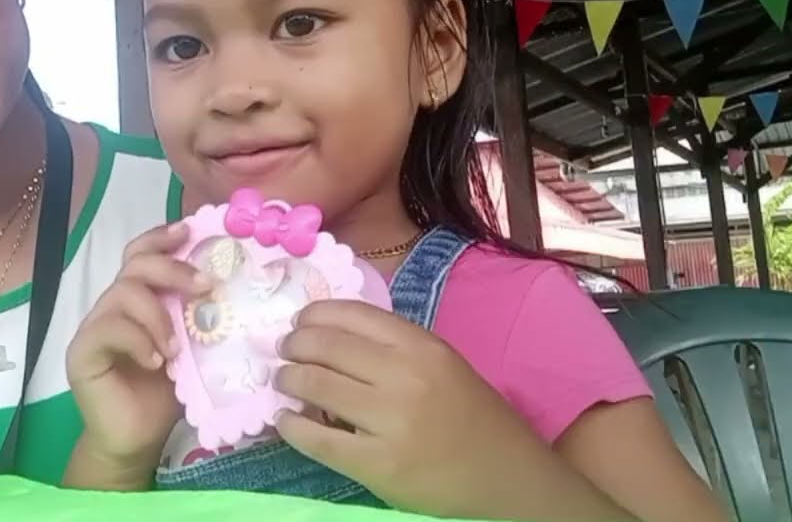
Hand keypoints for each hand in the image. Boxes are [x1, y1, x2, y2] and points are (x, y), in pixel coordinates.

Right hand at [66, 223, 210, 478]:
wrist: (136, 440)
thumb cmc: (164, 395)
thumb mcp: (191, 351)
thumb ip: (199, 321)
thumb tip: (235, 290)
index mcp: (139, 299)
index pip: (142, 254)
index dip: (162, 237)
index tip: (189, 231)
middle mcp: (114, 305)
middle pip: (136, 264)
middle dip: (173, 268)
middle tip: (205, 286)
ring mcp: (95, 326)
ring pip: (123, 293)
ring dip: (158, 315)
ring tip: (177, 349)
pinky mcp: (82, 351)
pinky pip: (108, 328)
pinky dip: (138, 340)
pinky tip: (156, 362)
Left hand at [274, 301, 627, 520]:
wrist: (507, 477)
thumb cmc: (471, 417)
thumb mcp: (441, 365)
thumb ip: (392, 350)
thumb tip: (326, 338)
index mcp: (421, 346)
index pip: (351, 314)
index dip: (314, 315)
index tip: (300, 323)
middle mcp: (405, 376)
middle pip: (325, 345)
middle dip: (294, 345)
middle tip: (284, 352)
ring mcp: (390, 421)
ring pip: (314, 385)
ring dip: (288, 379)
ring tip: (284, 382)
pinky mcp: (378, 464)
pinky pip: (318, 439)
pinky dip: (291, 426)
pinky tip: (285, 421)